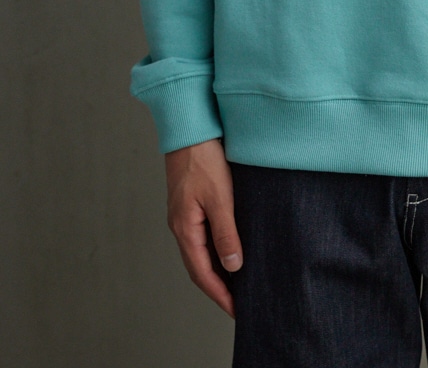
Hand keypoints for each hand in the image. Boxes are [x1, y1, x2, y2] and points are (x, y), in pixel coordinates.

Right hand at [165, 137, 242, 317]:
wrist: (190, 127)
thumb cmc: (204, 158)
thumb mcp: (221, 197)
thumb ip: (226, 233)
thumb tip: (233, 267)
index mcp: (185, 228)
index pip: (202, 273)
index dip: (219, 294)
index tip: (236, 310)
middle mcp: (180, 225)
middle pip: (198, 266)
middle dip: (217, 287)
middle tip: (238, 302)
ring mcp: (183, 214)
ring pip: (199, 251)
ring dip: (215, 269)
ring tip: (236, 281)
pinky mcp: (189, 202)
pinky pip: (201, 235)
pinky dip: (214, 249)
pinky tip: (228, 248)